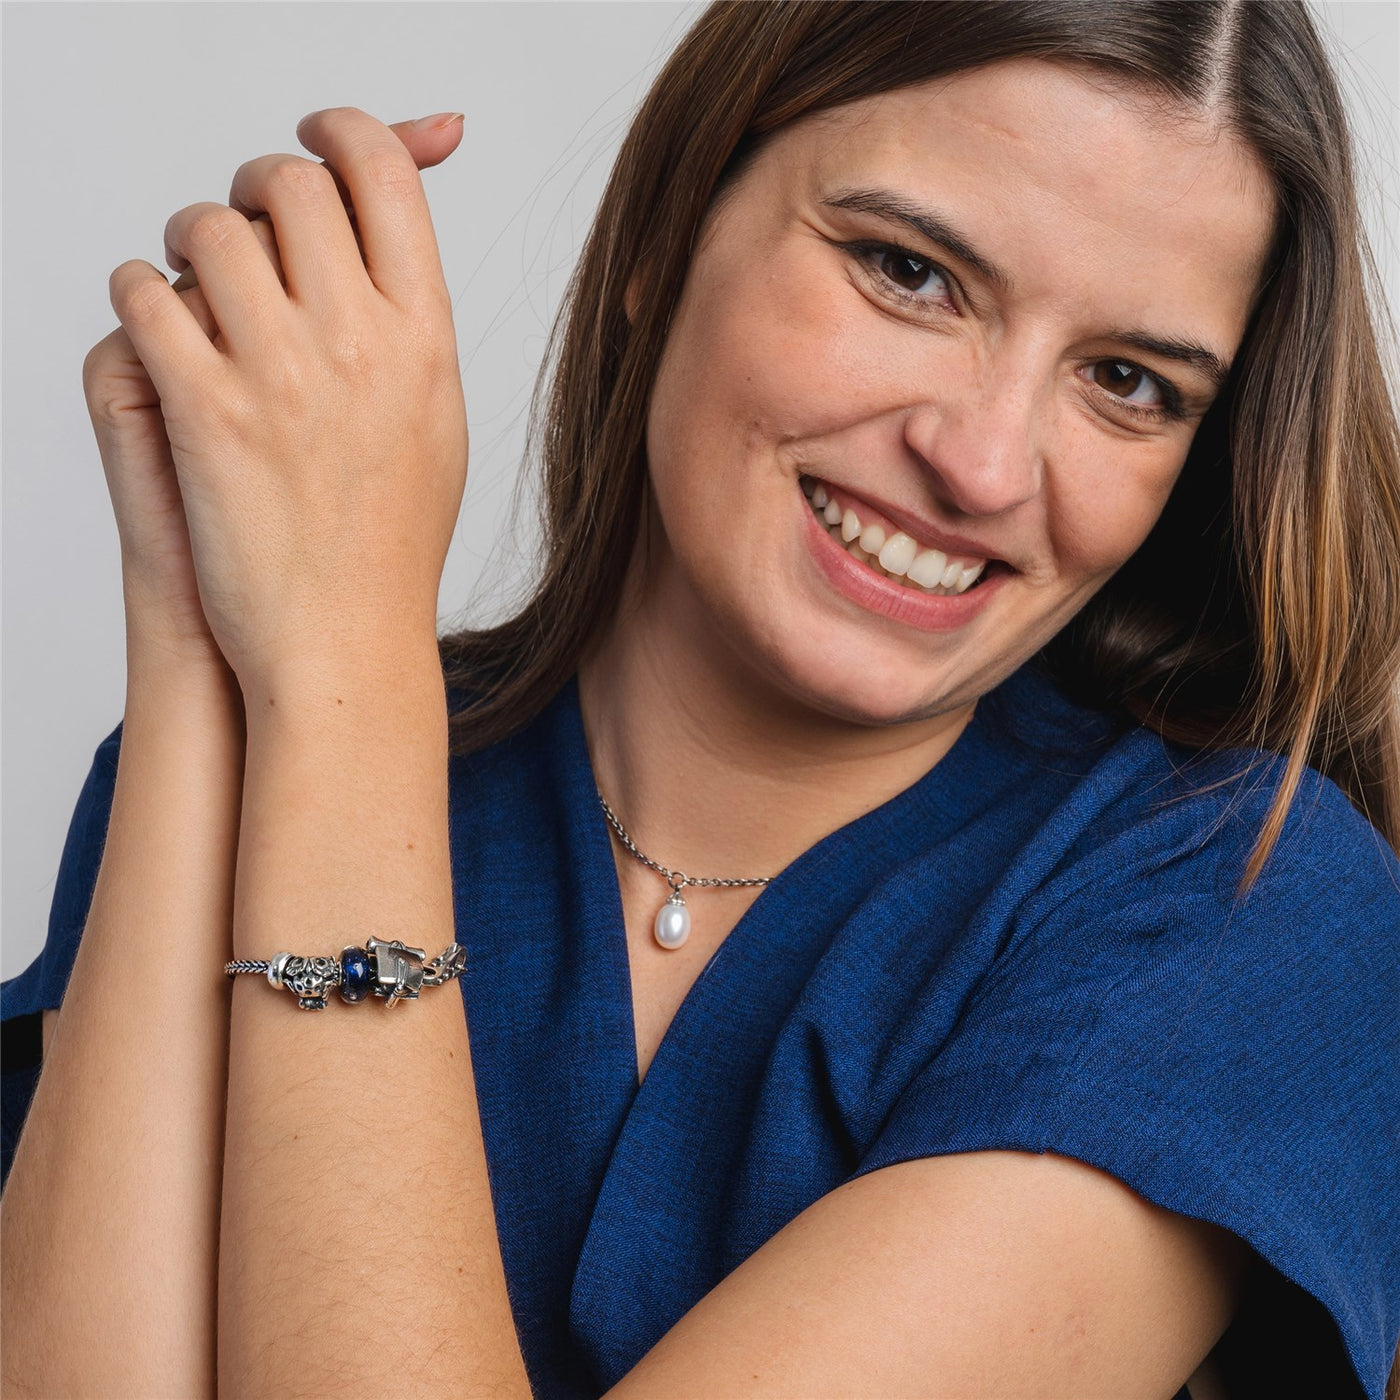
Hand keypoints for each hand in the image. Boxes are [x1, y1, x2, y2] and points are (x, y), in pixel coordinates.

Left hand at [99, 108, 467, 693]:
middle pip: (290, 182)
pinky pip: (144, 294)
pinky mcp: (207, 412)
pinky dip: (138, 296)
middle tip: (241, 219)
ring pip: (208, 226)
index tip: (312, 138)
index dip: (341, 131)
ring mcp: (284, 374)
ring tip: (190, 279)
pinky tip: (157, 330)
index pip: (383, 175)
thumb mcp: (437, 423)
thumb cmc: (389, 546)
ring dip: (186, 238)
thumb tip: (391, 241)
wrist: (346, 643)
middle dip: (253, 183)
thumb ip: (414, 326)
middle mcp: (363, 342)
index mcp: (428, 338)